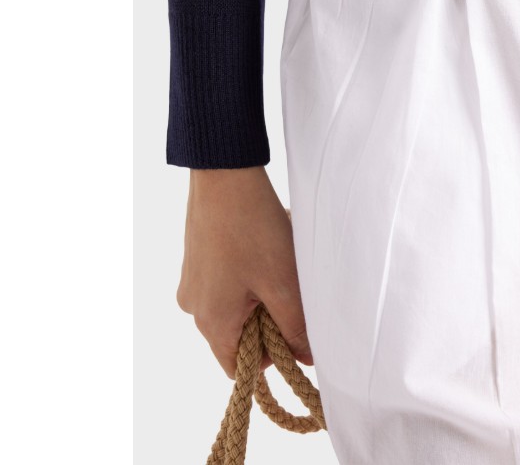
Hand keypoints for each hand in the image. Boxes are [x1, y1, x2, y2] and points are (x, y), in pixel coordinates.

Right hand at [176, 165, 313, 377]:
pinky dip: (251, 269)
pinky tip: (267, 242)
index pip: (239, 367)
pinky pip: (228, 279)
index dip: (272, 356)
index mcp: (211, 321)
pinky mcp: (197, 258)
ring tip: (280, 259)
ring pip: (237, 302)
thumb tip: (306, 359)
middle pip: (239, 333)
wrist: (224, 174)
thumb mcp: (283, 283)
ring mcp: (192, 280)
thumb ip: (295, 327)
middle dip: (271, 314)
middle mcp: (194, 306)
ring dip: (264, 289)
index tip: (294, 328)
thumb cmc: (254, 230)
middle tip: (291, 284)